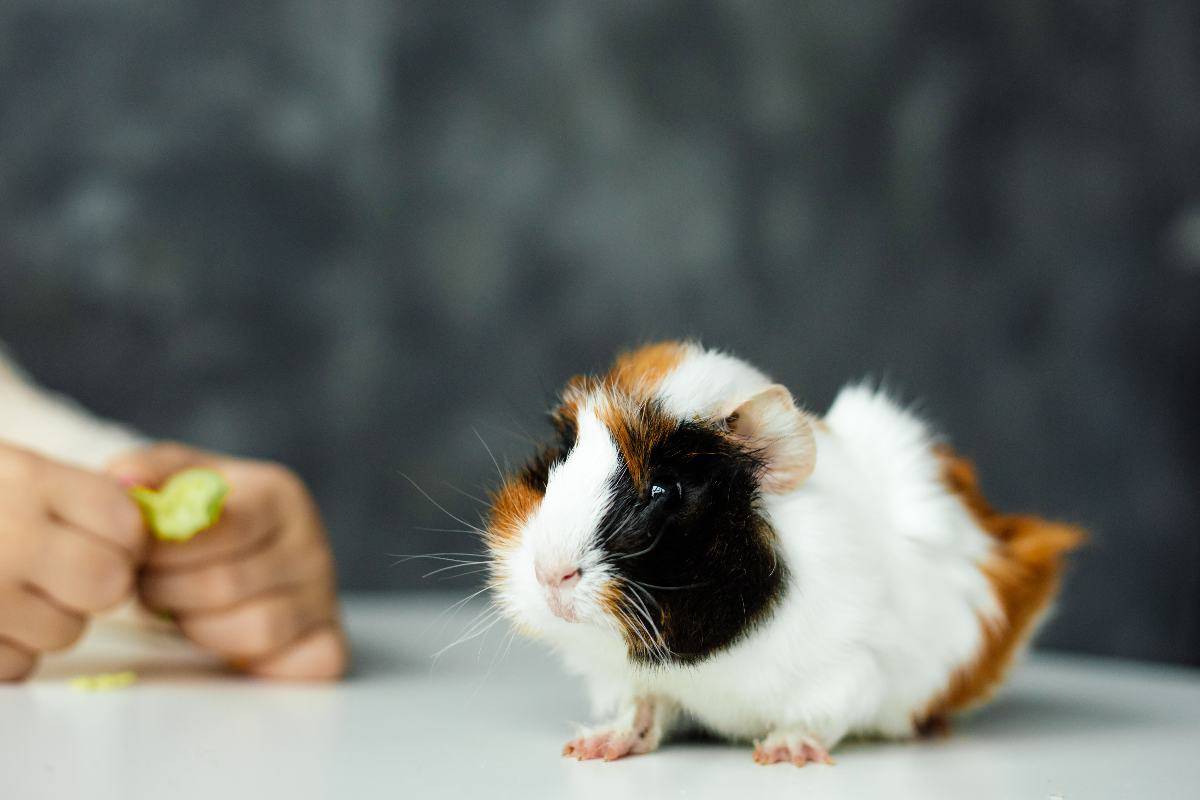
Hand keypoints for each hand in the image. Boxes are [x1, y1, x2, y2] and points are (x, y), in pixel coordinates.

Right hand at [0, 443, 144, 679]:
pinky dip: (4, 651)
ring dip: (45, 620)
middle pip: (109, 585)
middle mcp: (7, 537)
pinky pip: (18, 666)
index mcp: (25, 480)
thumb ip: (70, 496)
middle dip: (93, 584)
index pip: (126, 523)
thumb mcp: (6, 470)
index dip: (121, 536)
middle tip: (59, 571)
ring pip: (66, 632)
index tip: (98, 534)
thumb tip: (141, 532)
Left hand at [107, 444, 347, 680]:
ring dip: (198, 628)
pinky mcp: (327, 645)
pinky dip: (247, 660)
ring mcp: (323, 598)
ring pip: (255, 629)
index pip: (222, 526)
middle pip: (227, 584)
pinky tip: (222, 639)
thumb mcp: (184, 479)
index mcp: (280, 495)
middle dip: (167, 592)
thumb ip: (153, 471)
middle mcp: (311, 545)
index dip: (165, 548)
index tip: (135, 553)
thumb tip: (125, 477)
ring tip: (180, 610)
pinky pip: (287, 666)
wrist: (256, 557)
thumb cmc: (210, 522)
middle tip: (147, 585)